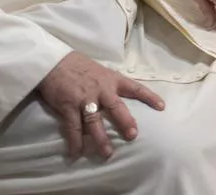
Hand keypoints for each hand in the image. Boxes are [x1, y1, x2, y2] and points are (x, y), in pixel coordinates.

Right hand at [38, 51, 164, 158]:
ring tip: (107, 153)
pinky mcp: (67, 106)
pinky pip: (72, 127)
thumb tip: (121, 97)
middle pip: (116, 107)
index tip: (161, 106)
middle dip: (125, 122)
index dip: (149, 96)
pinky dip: (75, 141)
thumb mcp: (101, 71)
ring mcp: (84, 99)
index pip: (134, 87)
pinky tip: (76, 153)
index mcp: (112, 79)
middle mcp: (101, 89)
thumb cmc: (79, 67)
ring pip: (95, 121)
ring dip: (101, 138)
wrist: (53, 62)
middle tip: (133, 135)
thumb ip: (111, 84)